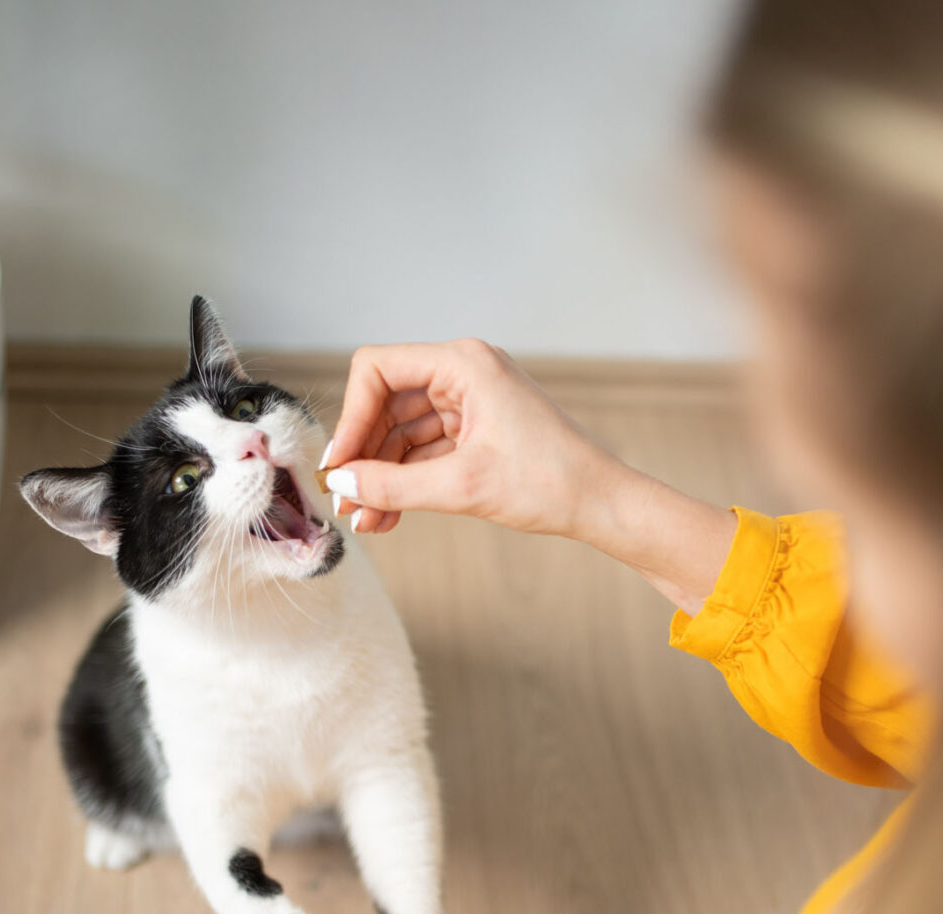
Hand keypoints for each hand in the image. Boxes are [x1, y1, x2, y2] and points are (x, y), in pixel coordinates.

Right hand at [324, 339, 737, 613]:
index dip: (351, 416)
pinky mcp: (477, 430)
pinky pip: (424, 450)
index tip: (340, 464)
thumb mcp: (462, 485)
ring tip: (366, 521)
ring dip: (381, 476)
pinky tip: (388, 516)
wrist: (603, 505)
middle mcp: (464, 373)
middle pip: (386, 404)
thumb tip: (340, 482)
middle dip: (364, 456)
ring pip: (402, 432)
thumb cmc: (550, 483)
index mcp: (464, 363)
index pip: (377, 369)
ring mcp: (471, 402)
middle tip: (346, 502)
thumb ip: (393, 484)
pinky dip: (405, 481)